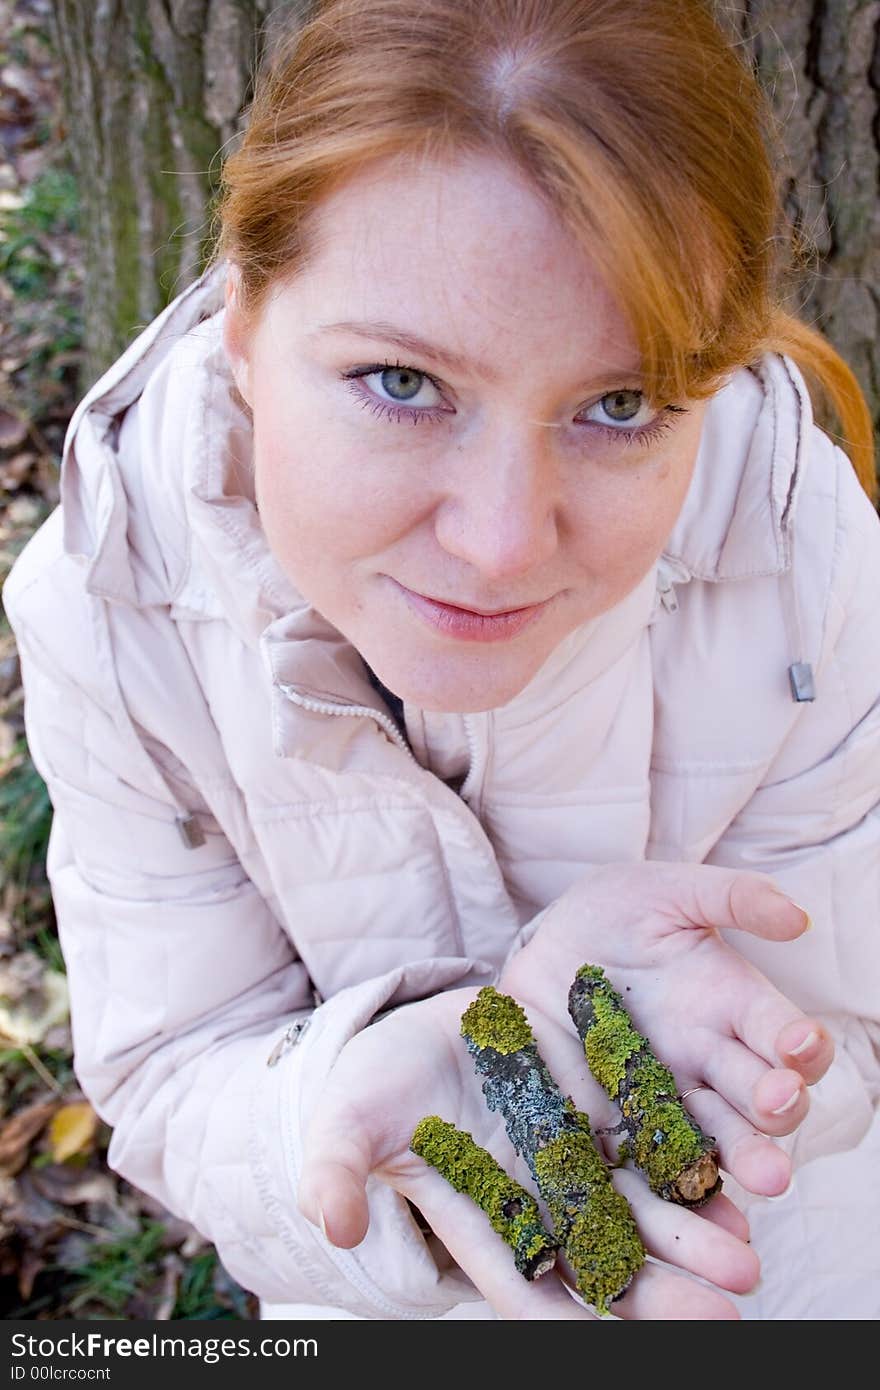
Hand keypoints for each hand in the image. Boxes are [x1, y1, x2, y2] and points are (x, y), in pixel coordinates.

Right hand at [297, 985, 758, 1318]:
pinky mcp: (598, 1098)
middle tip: (722, 1308)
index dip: (575, 1314)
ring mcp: (573, 1149)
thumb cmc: (375, 1087)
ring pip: (644, 1203)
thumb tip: (332, 1225)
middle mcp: (538, 1197)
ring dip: (693, 1232)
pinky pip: (652, 1131)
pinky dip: (691, 1155)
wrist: (414, 1026)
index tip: (616, 1331)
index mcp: (480, 1219)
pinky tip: (734, 1172)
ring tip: (745, 1254)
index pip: (531, 1288)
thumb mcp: (346, 1124)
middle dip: (662, 1287)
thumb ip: (338, 1171)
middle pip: (607, 1257)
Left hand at [501, 863, 833, 1197]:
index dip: (797, 1042)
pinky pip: (647, 1166)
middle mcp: (709, 1060)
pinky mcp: (616, 1124)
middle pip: (759, 1096)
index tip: (799, 1045)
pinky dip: (675, 1197)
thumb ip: (731, 897)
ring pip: (714, 1140)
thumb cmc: (614, 913)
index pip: (782, 1032)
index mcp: (730, 1005)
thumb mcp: (667, 892)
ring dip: (743, 1159)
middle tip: (779, 1107)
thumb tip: (798, 918)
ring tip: (764, 1181)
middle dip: (777, 1107)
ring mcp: (664, 1098)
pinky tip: (692, 1220)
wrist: (544, 946)